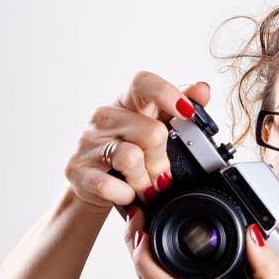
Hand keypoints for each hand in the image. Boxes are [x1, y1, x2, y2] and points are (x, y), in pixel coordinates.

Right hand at [64, 71, 210, 211]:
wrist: (94, 184)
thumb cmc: (128, 151)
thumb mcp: (154, 128)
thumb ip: (179, 108)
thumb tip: (202, 89)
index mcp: (126, 102)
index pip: (143, 83)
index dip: (167, 95)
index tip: (187, 113)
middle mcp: (104, 117)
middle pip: (150, 132)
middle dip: (162, 160)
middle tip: (162, 176)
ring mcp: (88, 142)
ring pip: (130, 158)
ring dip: (145, 181)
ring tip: (145, 189)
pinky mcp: (76, 169)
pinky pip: (109, 185)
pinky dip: (125, 194)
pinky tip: (127, 194)